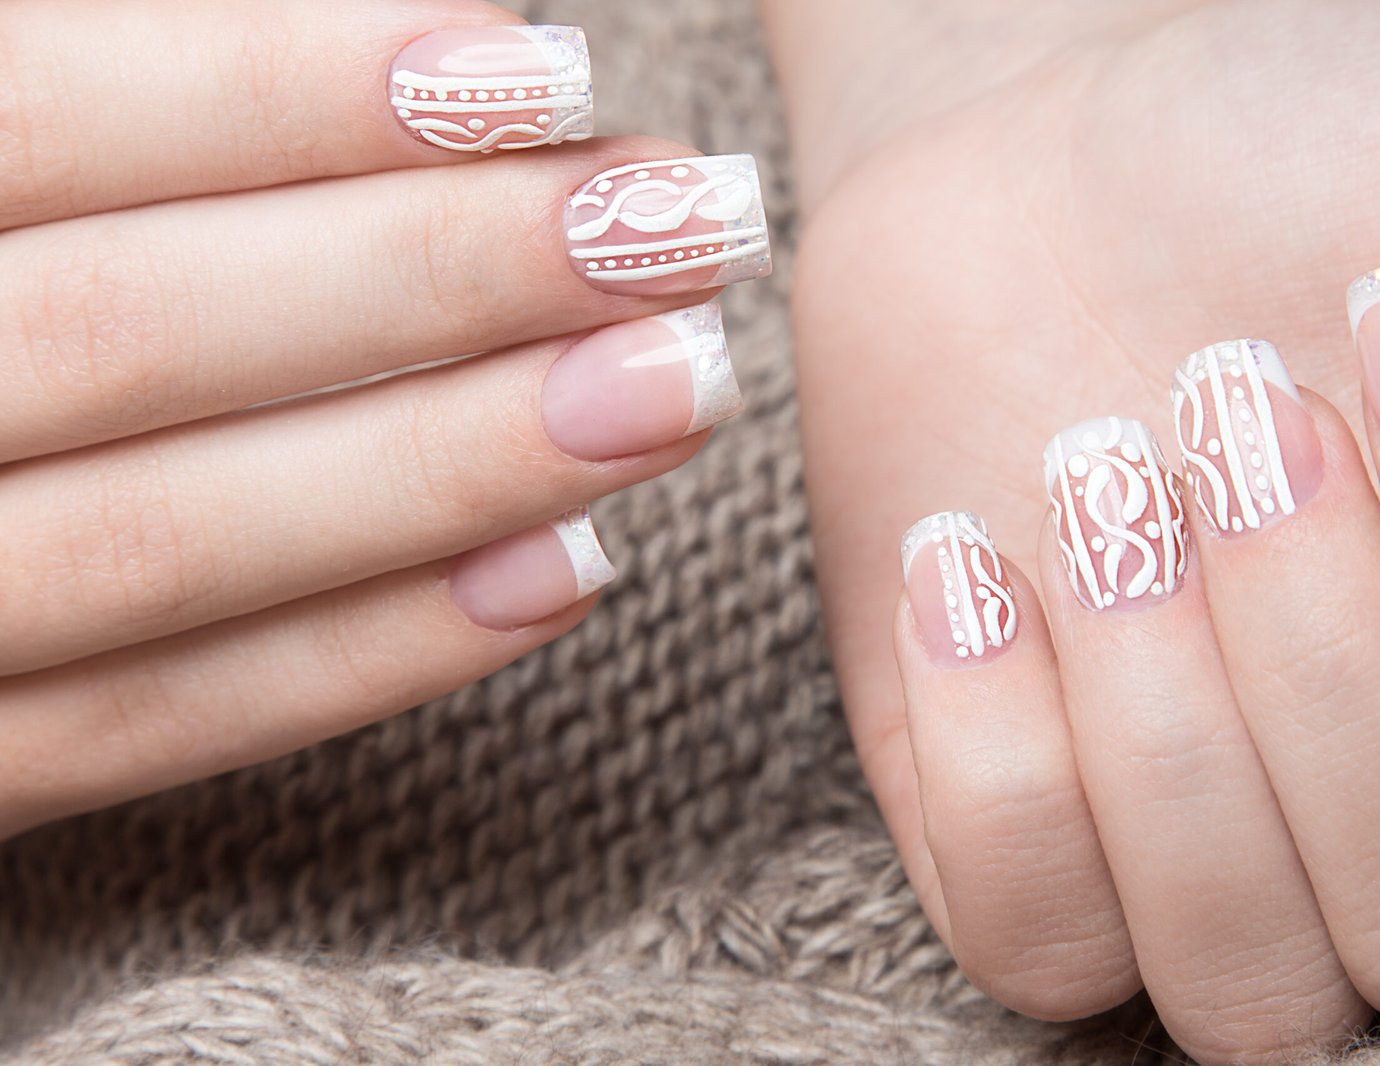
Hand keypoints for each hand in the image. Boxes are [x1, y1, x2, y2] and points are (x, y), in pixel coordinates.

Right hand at [0, 1, 771, 836]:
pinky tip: (571, 568)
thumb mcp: (27, 175)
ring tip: (675, 382)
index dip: (284, 94)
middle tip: (677, 222)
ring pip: (162, 544)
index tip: (537, 75)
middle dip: (429, 273)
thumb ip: (139, 108)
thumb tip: (448, 60)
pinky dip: (373, 647)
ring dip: (450, 461)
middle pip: (128, 334)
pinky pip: (162, 720)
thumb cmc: (10, 284)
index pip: (42, 125)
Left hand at [769, 0, 1379, 1060]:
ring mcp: (1199, 851)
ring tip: (1094, 477)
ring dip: (1167, 726)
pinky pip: (1035, 938)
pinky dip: (1001, 760)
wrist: (1059, 167)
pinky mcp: (1020, 842)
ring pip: (1239, 976)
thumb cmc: (1321, 175)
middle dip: (1325, 652)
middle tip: (1233, 405)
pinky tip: (964, 563)